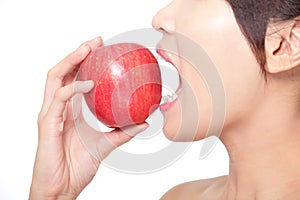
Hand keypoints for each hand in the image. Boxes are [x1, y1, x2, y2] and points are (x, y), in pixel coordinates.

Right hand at [29, 37, 147, 199]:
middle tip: (96, 41)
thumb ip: (123, 132)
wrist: (62, 188)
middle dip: (78, 53)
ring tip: (88, 49)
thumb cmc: (76, 166)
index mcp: (69, 110)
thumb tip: (145, 121)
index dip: (85, 61)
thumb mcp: (106, 144)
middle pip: (63, 71)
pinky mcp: (47, 124)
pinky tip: (88, 82)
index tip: (103, 49)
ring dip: (71, 61)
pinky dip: (73, 87)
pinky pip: (59, 99)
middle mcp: (57, 107)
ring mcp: (50, 114)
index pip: (74, 78)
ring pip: (55, 78)